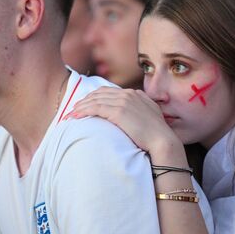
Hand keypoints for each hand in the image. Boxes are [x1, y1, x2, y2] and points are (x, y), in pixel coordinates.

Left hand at [66, 87, 180, 155]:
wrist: (163, 141)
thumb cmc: (156, 135)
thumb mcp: (149, 117)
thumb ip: (139, 110)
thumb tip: (129, 113)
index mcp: (135, 94)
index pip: (108, 91)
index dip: (94, 97)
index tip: (85, 104)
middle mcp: (128, 94)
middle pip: (99, 93)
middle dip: (85, 100)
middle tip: (74, 109)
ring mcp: (124, 101)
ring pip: (95, 100)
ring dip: (81, 106)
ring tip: (71, 113)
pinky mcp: (119, 111)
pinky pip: (96, 107)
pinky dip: (84, 110)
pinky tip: (76, 115)